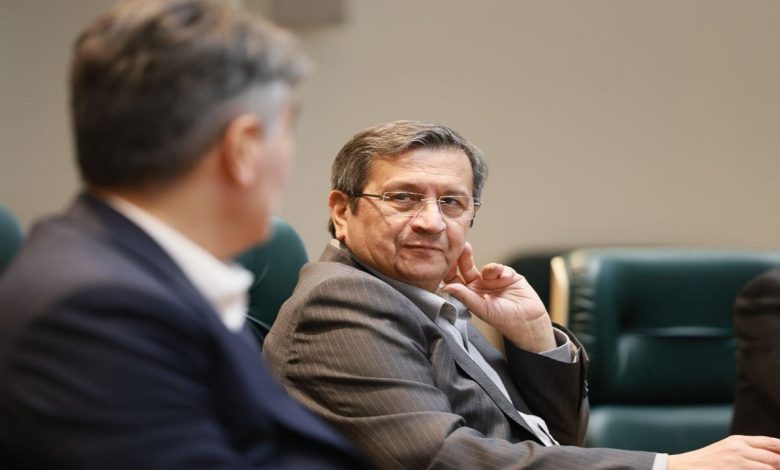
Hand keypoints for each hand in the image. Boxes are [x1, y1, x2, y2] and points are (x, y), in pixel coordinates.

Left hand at [440, 242, 555, 351]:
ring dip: (488, 268)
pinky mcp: (507, 275)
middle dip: (464, 258)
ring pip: (484, 267)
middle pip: (466, 268)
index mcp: (469, 295)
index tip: (446, 260)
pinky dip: (503, 271)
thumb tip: (446, 288)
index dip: (449, 270)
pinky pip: (500, 268)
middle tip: (463, 248)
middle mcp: (479, 286)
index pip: (454, 280)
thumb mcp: (482, 308)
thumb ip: (465, 297)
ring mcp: (493, 280)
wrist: (529, 320)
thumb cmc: (504, 319)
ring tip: (492, 275)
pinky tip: (506, 278)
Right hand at [668, 435, 779, 468]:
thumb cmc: (707, 461)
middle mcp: (739, 449)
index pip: (771, 443)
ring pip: (768, 468)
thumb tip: (773, 457)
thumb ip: (748, 449)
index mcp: (738, 440)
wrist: (686, 467)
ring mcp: (737, 463)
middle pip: (773, 457)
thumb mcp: (727, 448)